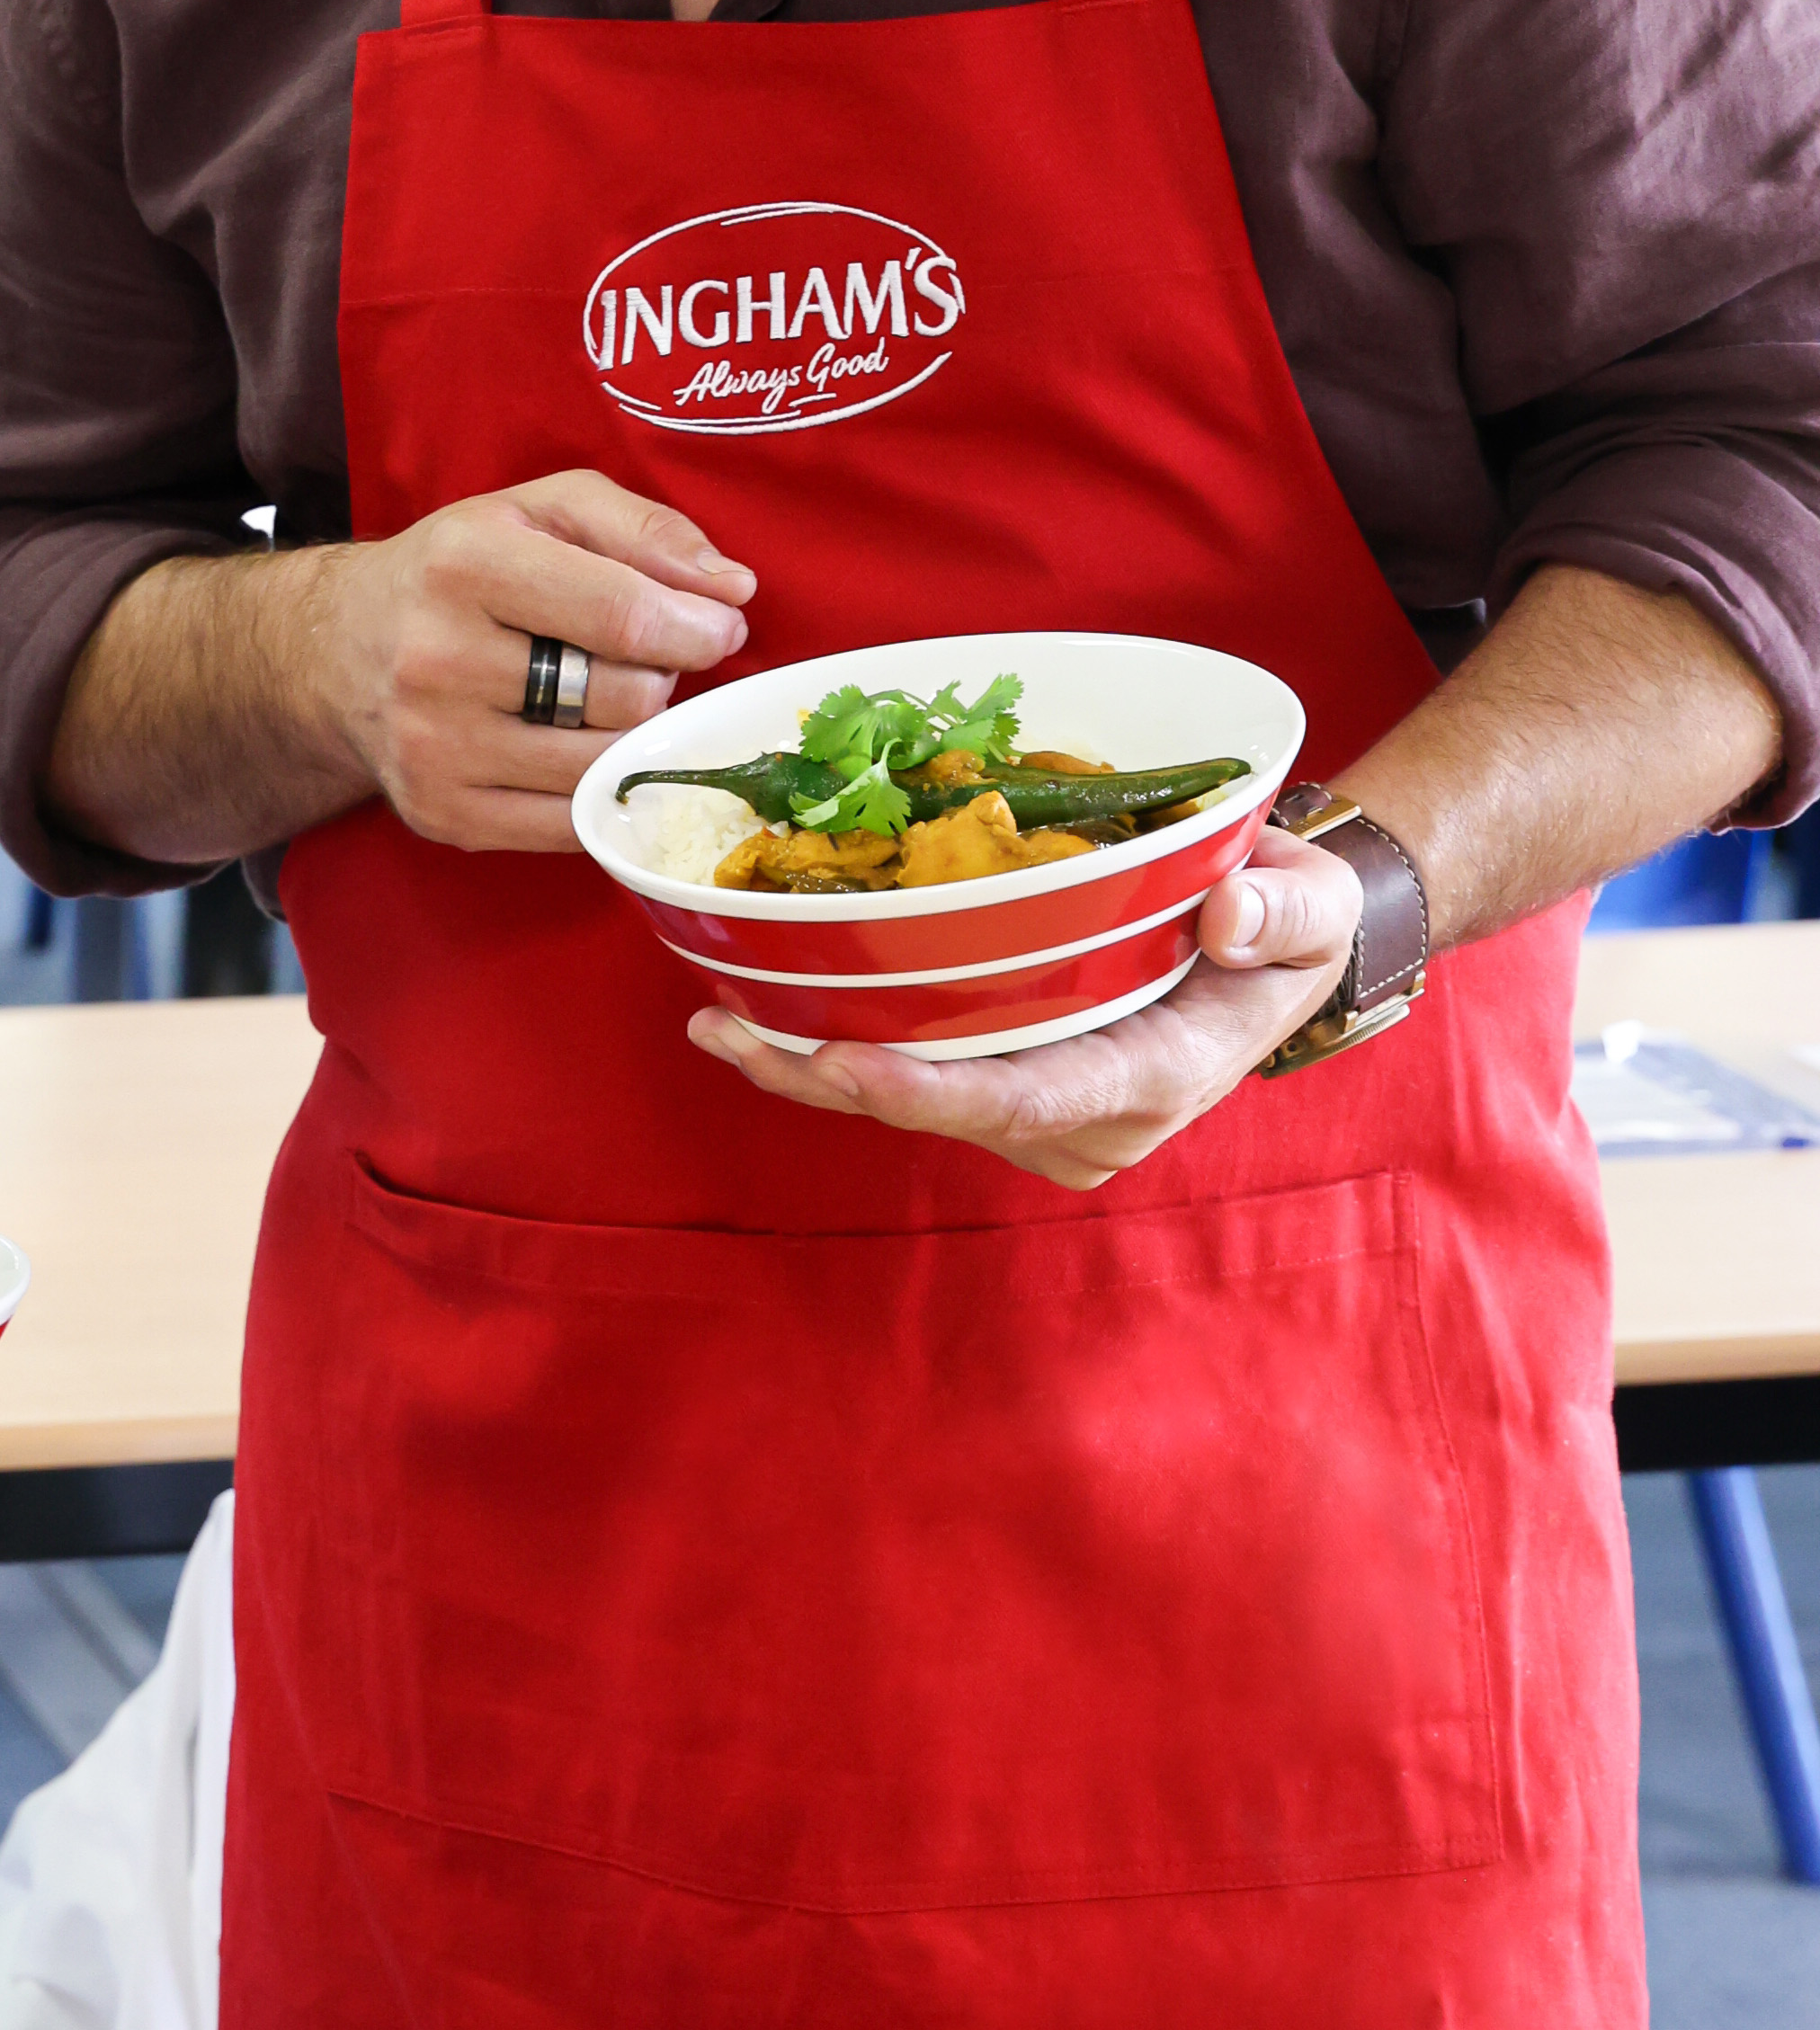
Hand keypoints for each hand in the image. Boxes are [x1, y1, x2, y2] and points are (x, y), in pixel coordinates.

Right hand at [310, 474, 755, 850]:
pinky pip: (571, 824)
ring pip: (605, 767)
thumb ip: (646, 530)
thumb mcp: (542, 509)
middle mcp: (438, 658)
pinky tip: (583, 750)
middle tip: (635, 660)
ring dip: (631, 736)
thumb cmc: (459, 571)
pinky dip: (599, 791)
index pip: (626, 614)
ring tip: (607, 702)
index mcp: (467, 564)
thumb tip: (734, 591)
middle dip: (658, 678)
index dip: (698, 628)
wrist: (336, 653)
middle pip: (625, 697)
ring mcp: (434, 747)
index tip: (718, 628)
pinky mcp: (441, 815)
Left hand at [686, 837, 1361, 1191]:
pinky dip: (837, 1054)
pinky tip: (757, 1018)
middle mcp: (1085, 1122)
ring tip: (715, 1024)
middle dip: (829, 1079)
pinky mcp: (1009, 1094)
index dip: (930, 1088)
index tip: (846, 1061)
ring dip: (811, 1071)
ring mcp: (1040, 1118)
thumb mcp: (1313, 907)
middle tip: (727, 1030)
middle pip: (940, 1110)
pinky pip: (913, 1083)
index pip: (1029, 1097)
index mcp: (1153, 1078)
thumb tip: (1228, 917)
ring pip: (911, 1104)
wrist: (1274, 950)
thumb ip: (1284, 913)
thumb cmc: (1289, 923)